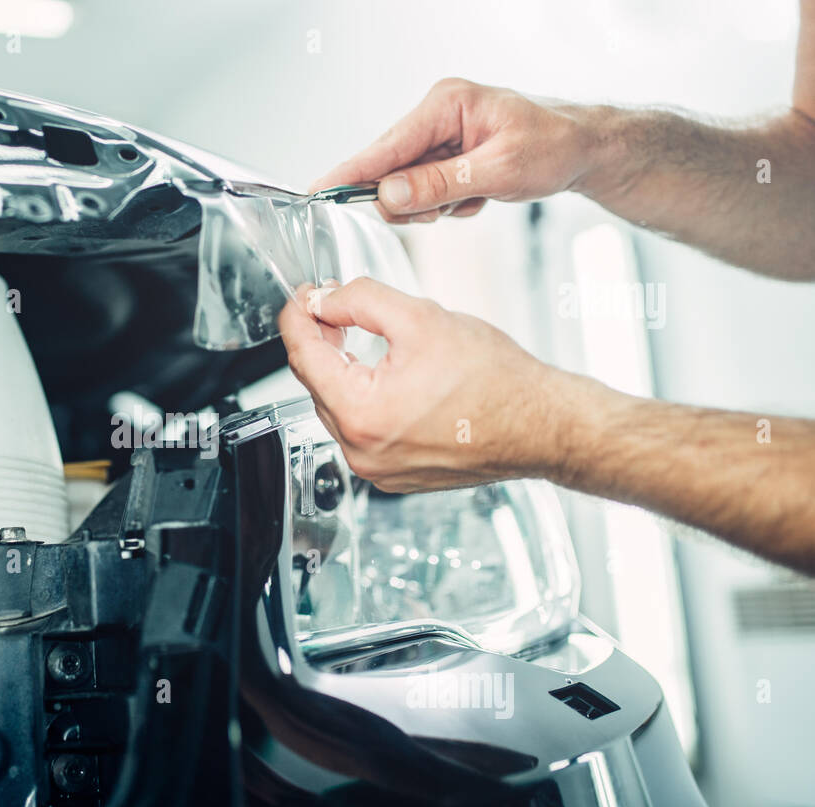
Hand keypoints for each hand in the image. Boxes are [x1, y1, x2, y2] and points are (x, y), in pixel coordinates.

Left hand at [279, 278, 581, 491]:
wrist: (543, 425)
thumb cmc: (498, 382)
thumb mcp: (421, 318)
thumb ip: (360, 301)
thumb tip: (323, 300)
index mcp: (362, 414)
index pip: (303, 358)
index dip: (297, 319)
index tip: (300, 298)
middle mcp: (362, 451)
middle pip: (318, 385)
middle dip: (322, 342)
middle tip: (333, 308)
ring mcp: (377, 469)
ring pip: (339, 408)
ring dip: (344, 371)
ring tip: (362, 338)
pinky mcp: (393, 474)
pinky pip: (362, 430)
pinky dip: (366, 399)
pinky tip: (387, 376)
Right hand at [310, 78, 596, 223]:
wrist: (586, 149)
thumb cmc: (555, 146)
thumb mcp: (499, 170)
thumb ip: (439, 184)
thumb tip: (388, 195)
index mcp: (446, 104)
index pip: (385, 146)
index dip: (350, 173)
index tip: (317, 192)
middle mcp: (438, 114)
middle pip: (391, 169)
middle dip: (413, 199)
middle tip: (451, 206)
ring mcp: (441, 135)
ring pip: (407, 186)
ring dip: (436, 205)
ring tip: (475, 197)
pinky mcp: (447, 154)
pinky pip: (426, 191)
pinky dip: (449, 204)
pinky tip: (478, 196)